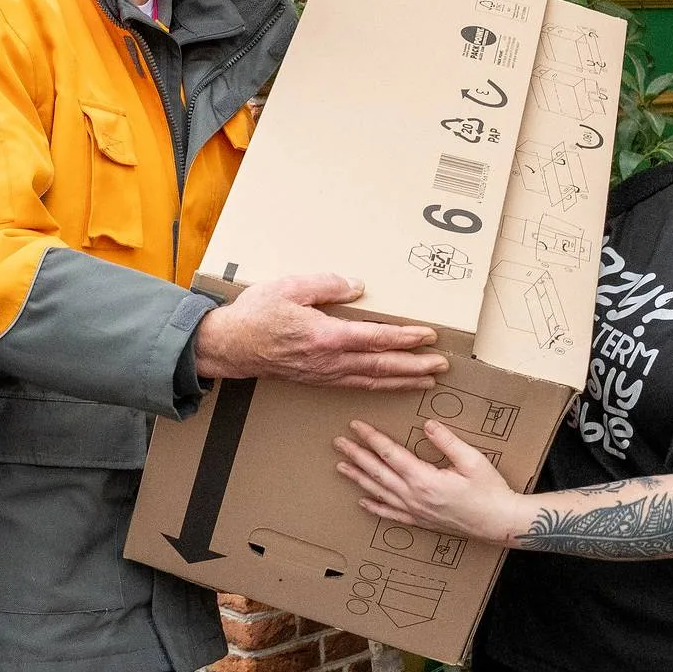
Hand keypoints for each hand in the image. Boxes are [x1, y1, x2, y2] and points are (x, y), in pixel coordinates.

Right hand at [193, 274, 447, 388]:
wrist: (230, 346)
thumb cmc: (256, 315)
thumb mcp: (289, 287)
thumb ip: (325, 285)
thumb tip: (357, 286)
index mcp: (326, 336)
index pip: (376, 339)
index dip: (406, 338)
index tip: (429, 336)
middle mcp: (330, 360)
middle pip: (381, 365)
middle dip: (415, 365)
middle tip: (442, 364)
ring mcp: (324, 374)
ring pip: (372, 380)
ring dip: (403, 380)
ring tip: (428, 380)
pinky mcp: (318, 379)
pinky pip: (356, 385)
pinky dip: (379, 386)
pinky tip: (390, 384)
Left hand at [334, 419, 528, 544]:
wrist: (499, 523)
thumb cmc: (490, 491)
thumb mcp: (472, 460)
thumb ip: (447, 441)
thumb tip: (427, 424)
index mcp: (425, 479)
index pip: (390, 453)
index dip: (371, 438)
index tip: (356, 425)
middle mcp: (414, 497)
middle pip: (378, 472)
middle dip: (356, 455)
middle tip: (339, 442)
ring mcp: (415, 511)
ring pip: (379, 492)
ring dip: (359, 478)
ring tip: (341, 467)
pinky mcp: (421, 521)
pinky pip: (391, 515)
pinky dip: (375, 507)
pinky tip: (362, 502)